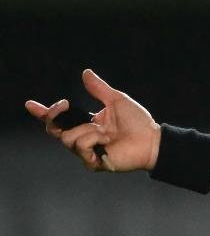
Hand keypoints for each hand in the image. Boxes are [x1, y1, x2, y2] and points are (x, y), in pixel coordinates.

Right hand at [24, 69, 160, 172]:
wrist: (151, 139)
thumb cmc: (138, 122)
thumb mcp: (116, 100)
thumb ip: (98, 89)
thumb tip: (86, 73)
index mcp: (87, 124)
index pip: (60, 120)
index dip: (44, 113)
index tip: (30, 105)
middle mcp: (84, 138)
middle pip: (55, 129)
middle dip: (55, 115)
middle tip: (64, 105)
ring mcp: (88, 151)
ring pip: (67, 138)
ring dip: (87, 130)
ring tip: (106, 132)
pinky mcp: (93, 162)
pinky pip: (81, 146)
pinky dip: (92, 139)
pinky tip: (106, 140)